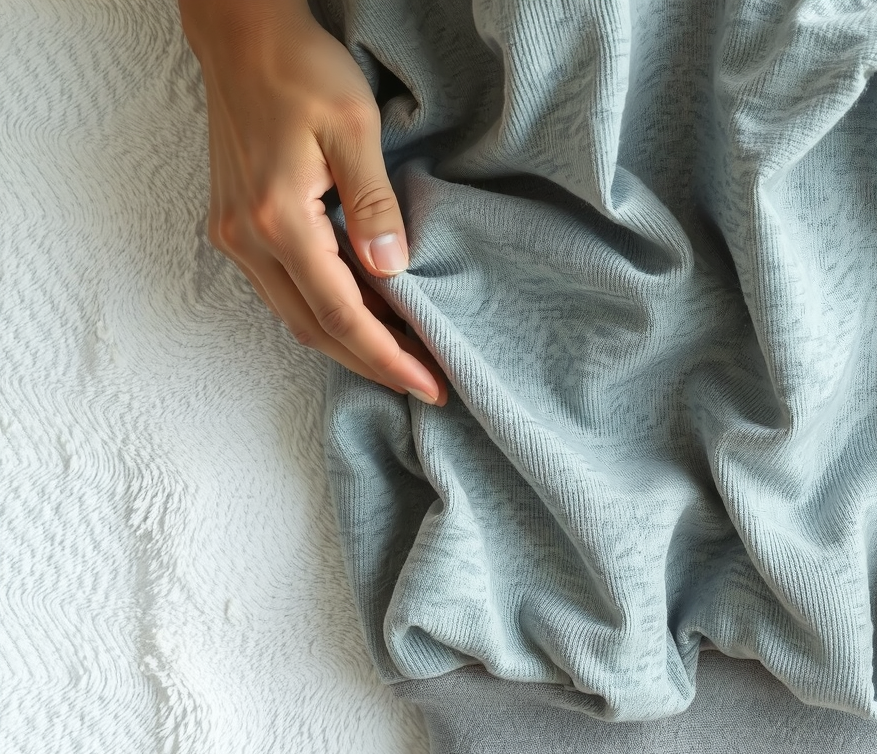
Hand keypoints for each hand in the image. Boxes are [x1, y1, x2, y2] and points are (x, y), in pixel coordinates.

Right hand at [181, 0, 447, 404]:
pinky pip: (282, 289)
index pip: (342, 314)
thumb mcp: (353, 126)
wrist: (241, 34)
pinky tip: (362, 316)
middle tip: (427, 384)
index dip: (389, 356)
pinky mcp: (234, 224)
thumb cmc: (301, 69)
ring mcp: (233, 234)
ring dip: (349, 343)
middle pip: (314, 329)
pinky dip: (324, 312)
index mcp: (277, 220)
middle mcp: (246, 239)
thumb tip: (391, 267)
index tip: (431, 384)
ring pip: (294, 315)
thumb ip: (374, 202)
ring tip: (403, 358)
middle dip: (373, 363)